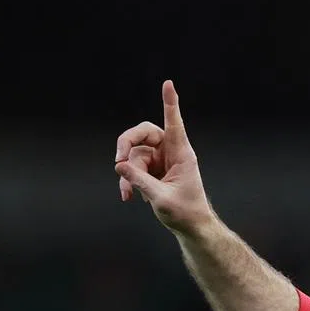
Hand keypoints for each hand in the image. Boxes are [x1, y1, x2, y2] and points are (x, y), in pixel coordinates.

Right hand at [114, 80, 214, 235]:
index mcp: (182, 154)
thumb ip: (140, 181)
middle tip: (118, 160)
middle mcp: (171, 152)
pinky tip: (128, 196)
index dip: (170, 103)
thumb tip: (119, 165)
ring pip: (135, 155)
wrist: (191, 227)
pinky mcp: (153, 169)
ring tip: (126, 193)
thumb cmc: (185, 213)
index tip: (168, 83)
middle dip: (127, 145)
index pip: (174, 123)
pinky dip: (128, 180)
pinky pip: (134, 167)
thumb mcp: (161, 198)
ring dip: (127, 173)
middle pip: (143, 133)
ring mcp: (161, 160)